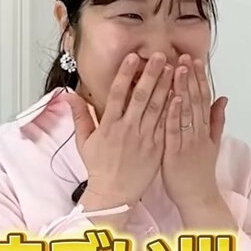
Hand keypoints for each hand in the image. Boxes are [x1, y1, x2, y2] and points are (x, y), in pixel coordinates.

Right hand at [63, 52, 173, 212]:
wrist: (114, 195)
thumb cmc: (99, 168)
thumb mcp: (84, 142)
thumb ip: (80, 116)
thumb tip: (70, 95)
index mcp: (109, 126)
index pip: (118, 94)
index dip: (126, 74)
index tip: (133, 57)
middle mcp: (127, 129)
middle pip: (141, 96)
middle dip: (151, 74)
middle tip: (160, 55)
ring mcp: (144, 139)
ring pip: (157, 108)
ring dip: (166, 86)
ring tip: (174, 69)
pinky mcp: (157, 148)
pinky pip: (166, 125)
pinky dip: (173, 110)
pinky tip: (181, 95)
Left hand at [162, 55, 230, 217]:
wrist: (198, 198)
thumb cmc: (201, 172)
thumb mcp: (213, 144)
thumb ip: (217, 120)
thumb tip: (223, 98)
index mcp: (205, 130)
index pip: (204, 99)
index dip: (200, 79)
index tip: (195, 60)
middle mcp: (198, 133)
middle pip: (196, 100)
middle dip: (190, 77)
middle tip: (185, 56)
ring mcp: (188, 142)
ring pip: (186, 111)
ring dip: (182, 88)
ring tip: (178, 68)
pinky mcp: (175, 152)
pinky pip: (175, 130)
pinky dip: (175, 113)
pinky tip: (173, 97)